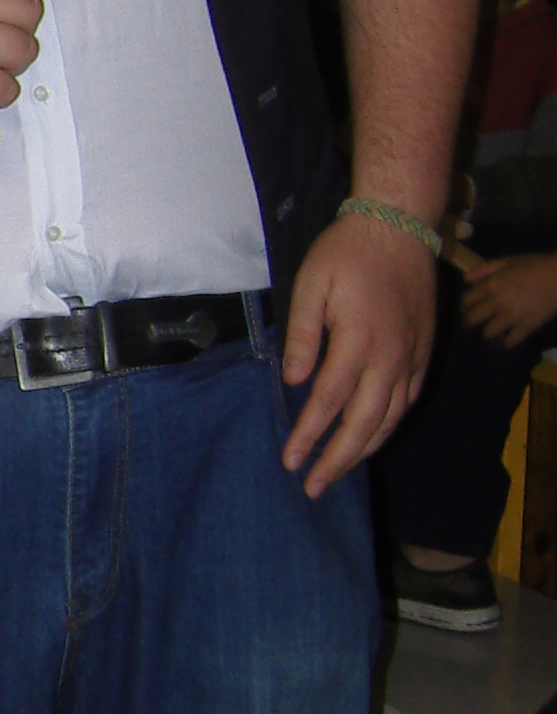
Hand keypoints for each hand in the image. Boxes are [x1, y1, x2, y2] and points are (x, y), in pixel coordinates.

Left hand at [279, 214, 438, 494]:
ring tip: (339, 473)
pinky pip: (407, 401)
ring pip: (390, 418)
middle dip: (337, 460)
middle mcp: (390, 357)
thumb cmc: (347, 252)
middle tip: (314, 487)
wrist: (399, 226)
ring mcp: (410, 357)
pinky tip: (373, 438)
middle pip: (364, 423)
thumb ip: (302, 334)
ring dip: (364, 450)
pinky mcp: (422, 353)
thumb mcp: (312, 283)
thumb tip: (292, 380)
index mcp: (358, 341)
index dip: (308, 436)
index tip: (290, 461)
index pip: (328, 402)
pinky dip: (389, 426)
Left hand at [457, 248, 556, 350]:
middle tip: (473, 323)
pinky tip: (508, 338)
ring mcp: (511, 316)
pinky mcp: (526, 327)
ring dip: (489, 332)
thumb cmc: (535, 265)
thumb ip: (484, 269)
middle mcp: (497, 302)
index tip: (467, 309)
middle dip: (470, 322)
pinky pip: (509, 341)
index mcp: (491, 284)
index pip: (466, 301)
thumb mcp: (507, 261)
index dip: (464, 306)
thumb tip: (465, 279)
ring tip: (493, 330)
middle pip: (472, 319)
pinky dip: (506, 342)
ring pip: (488, 333)